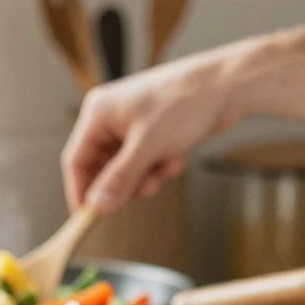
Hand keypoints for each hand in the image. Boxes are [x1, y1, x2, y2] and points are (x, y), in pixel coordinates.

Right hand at [61, 48, 234, 213]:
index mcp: (99, 113)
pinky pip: (145, 161)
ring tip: (165, 168)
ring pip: (126, 167)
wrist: (227, 86)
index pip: (76, 160)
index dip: (81, 191)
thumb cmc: (185, 103)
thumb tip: (97, 206)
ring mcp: (132, 124)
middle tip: (142, 190)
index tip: (89, 218)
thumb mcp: (148, 147)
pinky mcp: (152, 130)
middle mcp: (111, 117)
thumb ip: (120, 179)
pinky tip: (176, 158)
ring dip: (145, 176)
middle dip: (124, 183)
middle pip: (101, 166)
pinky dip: (159, 166)